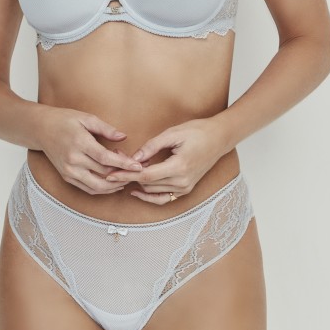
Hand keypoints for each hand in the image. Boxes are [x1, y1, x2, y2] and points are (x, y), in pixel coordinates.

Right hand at [39, 108, 143, 194]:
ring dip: (114, 186)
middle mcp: (73, 160)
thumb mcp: (86, 118)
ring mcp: (69, 171)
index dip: (123, 163)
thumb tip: (123, 137)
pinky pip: (87, 189)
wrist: (41, 129)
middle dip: (122, 173)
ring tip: (126, 178)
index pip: (105, 158)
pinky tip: (112, 183)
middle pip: (103, 173)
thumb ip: (106, 128)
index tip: (138, 166)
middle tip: (133, 167)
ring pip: (96, 187)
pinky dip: (102, 189)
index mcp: (79, 143)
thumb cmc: (64, 120)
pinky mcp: (67, 177)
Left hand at [104, 119, 227, 205]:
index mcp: (179, 167)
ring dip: (137, 183)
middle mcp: (182, 182)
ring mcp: (185, 188)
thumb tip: (134, 157)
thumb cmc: (198, 131)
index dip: (126, 175)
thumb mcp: (173, 133)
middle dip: (128, 176)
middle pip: (147, 184)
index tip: (110, 173)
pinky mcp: (185, 189)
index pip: (146, 175)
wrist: (219, 138)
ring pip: (153, 191)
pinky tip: (137, 190)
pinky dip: (149, 195)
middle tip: (114, 165)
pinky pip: (163, 198)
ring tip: (124, 171)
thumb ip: (152, 146)